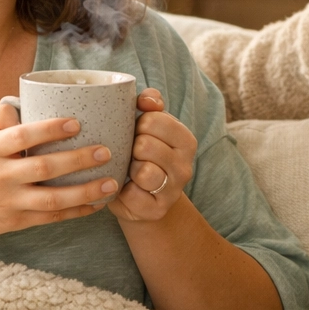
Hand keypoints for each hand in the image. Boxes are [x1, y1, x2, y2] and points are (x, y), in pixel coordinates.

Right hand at [0, 101, 117, 245]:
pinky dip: (75, 212)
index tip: (76, 122)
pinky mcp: (14, 222)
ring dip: (85, 192)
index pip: (21, 136)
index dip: (49, 129)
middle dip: (79, 160)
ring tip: (112, 182)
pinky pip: (50, 218)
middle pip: (44, 168)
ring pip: (52, 199)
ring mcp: (7, 202)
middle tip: (106, 151)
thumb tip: (22, 106)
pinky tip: (96, 204)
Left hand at [107, 88, 196, 222]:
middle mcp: (185, 166)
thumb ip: (150, 104)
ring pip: (143, 171)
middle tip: (131, 154)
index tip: (137, 133)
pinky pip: (133, 195)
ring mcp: (173, 190)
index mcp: (185, 140)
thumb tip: (147, 100)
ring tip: (129, 171)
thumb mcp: (148, 126)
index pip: (153, 120)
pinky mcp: (157, 210)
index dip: (137, 124)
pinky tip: (126, 188)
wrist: (140, 198)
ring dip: (129, 169)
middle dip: (131, 148)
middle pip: (145, 145)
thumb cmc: (141, 154)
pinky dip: (123, 191)